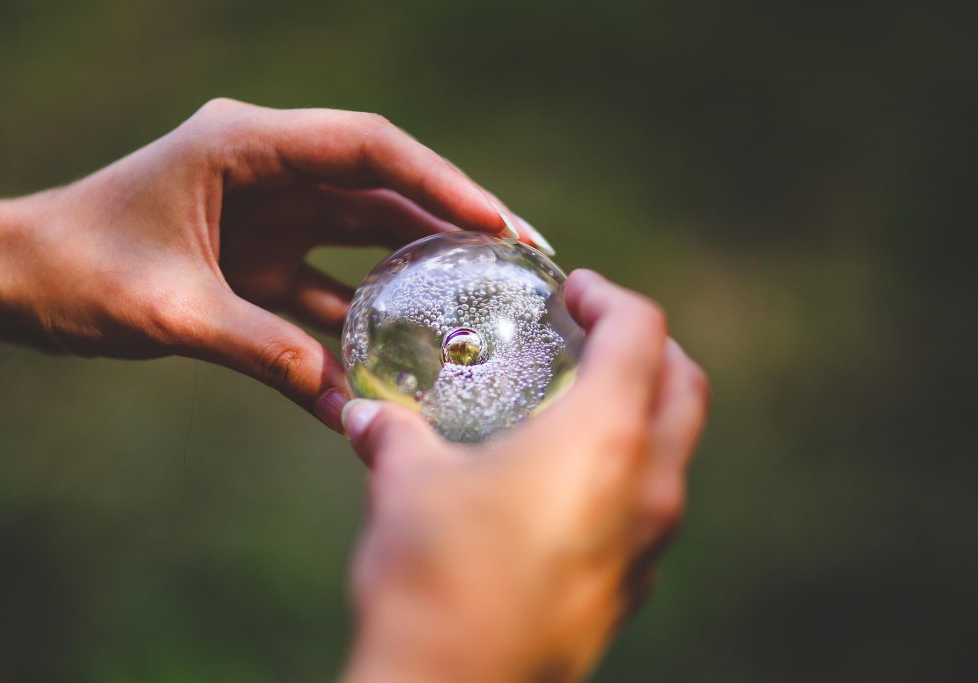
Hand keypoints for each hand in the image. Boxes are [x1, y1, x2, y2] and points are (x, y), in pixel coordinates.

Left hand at [0, 99, 545, 428]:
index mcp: (242, 144)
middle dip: (451, 219)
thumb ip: (255, 346)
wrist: (19, 280)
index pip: (365, 148)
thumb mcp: (164, 308)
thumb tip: (341, 398)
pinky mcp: (262, 258)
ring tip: (484, 301)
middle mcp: (267, 169)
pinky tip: (399, 364)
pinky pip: (328, 287)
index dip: (439, 180)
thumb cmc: (74, 270)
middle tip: (521, 255)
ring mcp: (269, 214)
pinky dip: (361, 322)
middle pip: (380, 186)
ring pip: (365, 233)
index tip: (496, 222)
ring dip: (419, 267)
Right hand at [341, 270, 709, 682]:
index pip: (641, 333)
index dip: (609, 297)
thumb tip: (366, 414)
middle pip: (684, 387)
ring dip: (642, 411)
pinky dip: (626, 471)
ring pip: (675, 451)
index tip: (573, 292)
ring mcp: (648, 545)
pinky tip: (561, 483)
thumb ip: (394, 435)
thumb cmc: (434, 574)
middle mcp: (648, 486)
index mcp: (607, 438)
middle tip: (591, 334)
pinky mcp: (630, 588)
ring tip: (575, 404)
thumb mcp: (406, 484)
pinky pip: (650, 508)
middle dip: (648, 347)